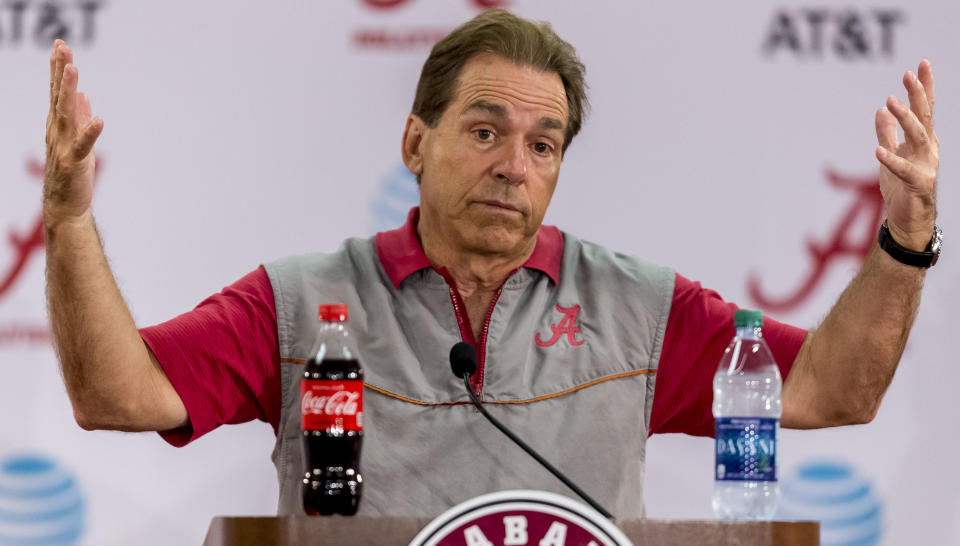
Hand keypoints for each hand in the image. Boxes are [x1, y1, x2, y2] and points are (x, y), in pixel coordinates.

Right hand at [44, 39, 102, 226]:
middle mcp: (57, 132)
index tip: (61, 46)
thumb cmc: (72, 173)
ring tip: (73, 70)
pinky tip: (99, 118)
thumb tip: (84, 96)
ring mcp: (65, 146)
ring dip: (69, 91)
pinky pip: (84, 144)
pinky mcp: (76, 162)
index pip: (57, 92)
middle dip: (60, 71)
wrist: (66, 204)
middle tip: (61, 47)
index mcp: (59, 126)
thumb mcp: (77, 140)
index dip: (59, 70)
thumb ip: (79, 118)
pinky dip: (90, 131)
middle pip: (58, 96)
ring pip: (66, 114)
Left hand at [875, 60, 938, 250]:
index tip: (921, 64)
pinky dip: (891, 160)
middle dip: (918, 95)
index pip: (925, 109)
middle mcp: (929, 149)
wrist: (907, 220)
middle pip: (924, 117)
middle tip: (908, 74)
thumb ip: (886, 132)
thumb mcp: (890, 154)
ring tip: (890, 102)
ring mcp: (927, 166)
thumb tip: (881, 108)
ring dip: (905, 119)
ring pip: (918, 137)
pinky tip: (877, 152)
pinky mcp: (918, 184)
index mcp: (923, 140)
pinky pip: (904, 170)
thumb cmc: (900, 187)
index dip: (924, 87)